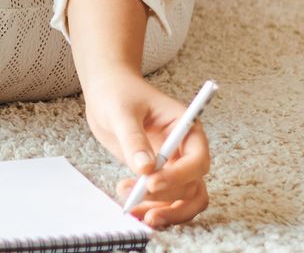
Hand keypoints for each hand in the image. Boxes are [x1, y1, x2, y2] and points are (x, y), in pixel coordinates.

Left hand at [82, 72, 210, 229]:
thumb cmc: (118, 93)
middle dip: (168, 199)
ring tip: (133, 211)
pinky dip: (153, 209)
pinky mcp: (159, 175)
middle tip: (137, 201)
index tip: (150, 182)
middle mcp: (185, 149)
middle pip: (193, 185)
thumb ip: (134, 139)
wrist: (106, 92)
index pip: (196, 160)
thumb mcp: (121, 111)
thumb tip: (145, 169)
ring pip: (185, 200)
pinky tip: (130, 205)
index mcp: (186, 127)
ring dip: (164, 211)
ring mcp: (173, 164)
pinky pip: (166, 201)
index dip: (178, 176)